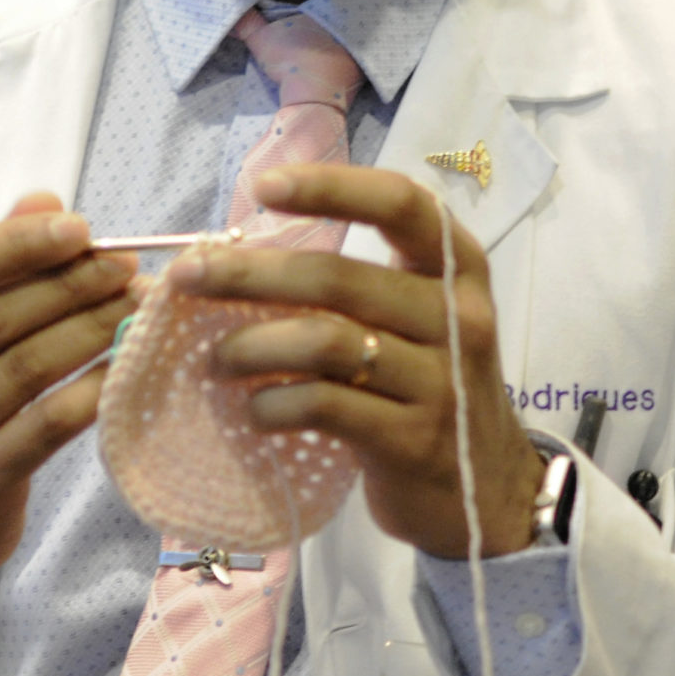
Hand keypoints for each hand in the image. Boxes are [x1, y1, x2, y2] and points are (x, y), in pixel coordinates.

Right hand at [0, 194, 138, 613]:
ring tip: (136, 303)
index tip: (80, 227)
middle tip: (126, 264)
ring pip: (25, 368)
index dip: (14, 243)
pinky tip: (128, 359)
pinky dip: (96, 384)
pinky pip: (49, 422)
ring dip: (92, 327)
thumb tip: (43, 201)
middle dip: (69, 283)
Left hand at [167, 164, 541, 560]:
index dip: (332, 186)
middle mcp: (457, 315)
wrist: (486, 489)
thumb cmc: (431, 386)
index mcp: (458, 268)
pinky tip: (254, 409)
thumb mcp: (420, 321)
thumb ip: (356, 285)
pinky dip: (273, 403)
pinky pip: (324, 405)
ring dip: (251, 346)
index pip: (401, 204)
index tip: (263, 186)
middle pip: (339, 276)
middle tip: (188, 278)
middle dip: (250, 274)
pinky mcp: (411, 439)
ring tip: (213, 359)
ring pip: (325, 342)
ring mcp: (439, 380)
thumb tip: (241, 257)